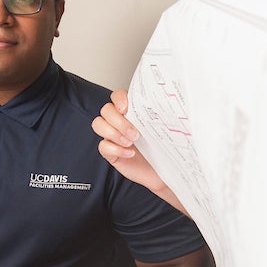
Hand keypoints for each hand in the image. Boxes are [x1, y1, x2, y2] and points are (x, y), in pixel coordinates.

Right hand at [92, 89, 187, 216]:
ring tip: (130, 143)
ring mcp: (112, 136)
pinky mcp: (110, 151)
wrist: (164, 171)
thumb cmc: (163, 149)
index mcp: (132, 111)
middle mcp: (119, 121)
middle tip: (135, 134)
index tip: (126, 108)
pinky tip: (129, 154)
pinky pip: (103, 146)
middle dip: (119, 122)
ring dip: (114, 133)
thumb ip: (159, 115)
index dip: (118, 99)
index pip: (117, 96)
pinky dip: (115, 149)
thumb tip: (167, 104)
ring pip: (98, 124)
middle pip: (106, 110)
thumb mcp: (163, 129)